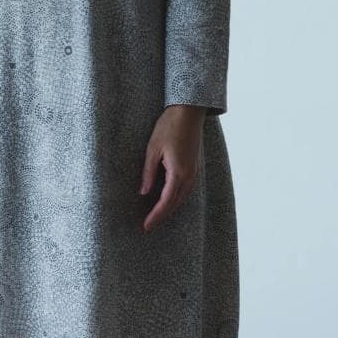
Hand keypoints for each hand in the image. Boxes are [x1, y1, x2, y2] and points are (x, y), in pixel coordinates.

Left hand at [139, 105, 204, 233]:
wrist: (189, 112)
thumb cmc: (169, 126)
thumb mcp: (153, 149)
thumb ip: (148, 173)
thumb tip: (143, 192)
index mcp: (179, 173)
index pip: (166, 202)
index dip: (155, 216)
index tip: (145, 226)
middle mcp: (189, 176)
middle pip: (175, 203)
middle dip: (162, 216)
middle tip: (148, 226)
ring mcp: (194, 171)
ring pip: (182, 197)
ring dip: (169, 208)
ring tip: (156, 215)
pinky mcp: (195, 166)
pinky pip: (186, 188)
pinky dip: (176, 197)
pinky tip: (168, 198)